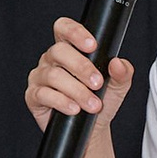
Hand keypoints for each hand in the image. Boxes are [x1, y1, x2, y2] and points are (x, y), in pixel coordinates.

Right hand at [24, 19, 133, 146]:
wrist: (92, 128)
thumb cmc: (102, 101)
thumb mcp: (118, 86)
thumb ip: (123, 73)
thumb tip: (118, 63)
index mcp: (69, 49)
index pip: (64, 29)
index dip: (75, 32)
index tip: (92, 45)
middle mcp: (51, 60)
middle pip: (59, 51)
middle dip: (81, 67)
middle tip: (98, 83)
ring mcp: (40, 77)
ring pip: (53, 75)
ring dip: (76, 90)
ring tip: (92, 104)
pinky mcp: (34, 96)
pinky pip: (43, 94)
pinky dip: (62, 102)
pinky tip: (75, 108)